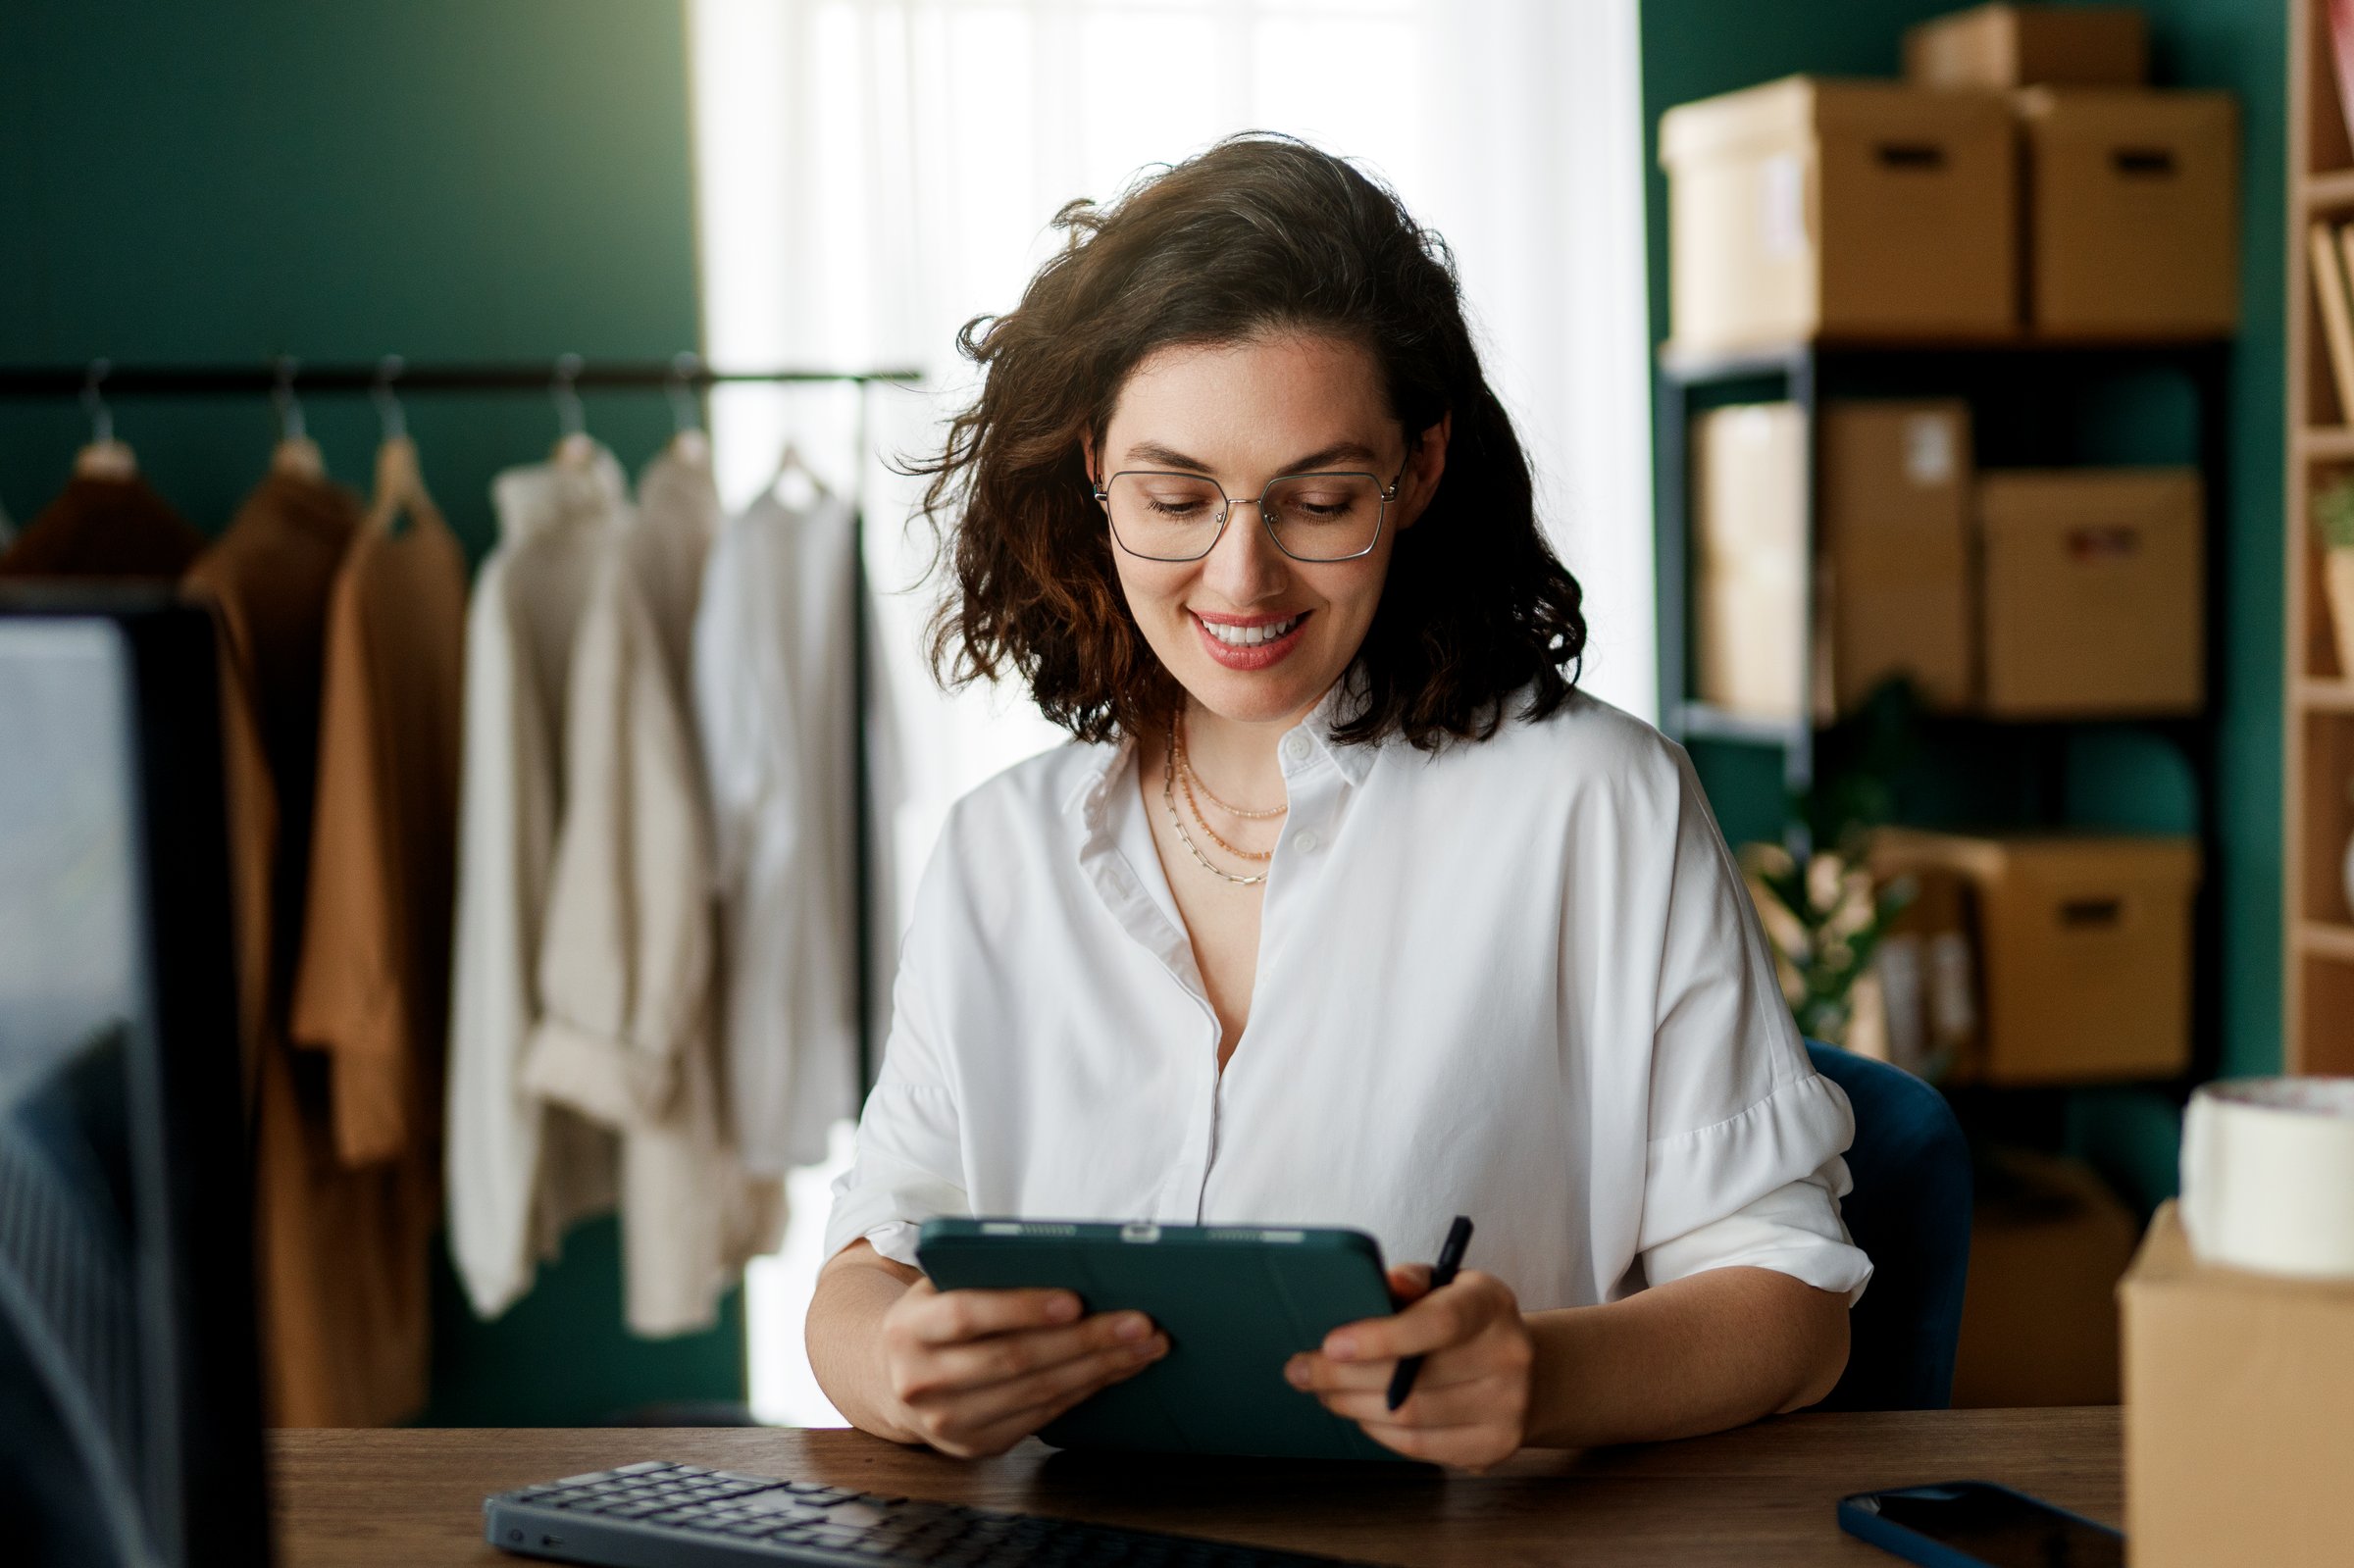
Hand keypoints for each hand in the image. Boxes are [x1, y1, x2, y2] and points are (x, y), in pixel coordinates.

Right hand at [875, 1280, 1168, 1457]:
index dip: (1021, 1308)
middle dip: (1084, 1341)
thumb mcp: (942, 1286)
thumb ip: (985, 1275)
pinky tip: (1115, 1370)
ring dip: (1099, 1369)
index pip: (966, 1315)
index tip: (1075, 1300)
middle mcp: (919, 1380)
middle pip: (1013, 1360)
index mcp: (909, 1326)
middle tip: (1139, 1323)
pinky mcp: (974, 1446)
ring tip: (1144, 1346)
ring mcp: (945, 1421)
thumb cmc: (935, 1316)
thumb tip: (1072, 1262)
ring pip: (1035, 1393)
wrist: (892, 1376)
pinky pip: (1040, 1417)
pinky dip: (1084, 1392)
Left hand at [1284, 1265, 1532, 1469]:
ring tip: (1323, 1391)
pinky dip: (1379, 1429)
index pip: (1438, 1323)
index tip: (1330, 1344)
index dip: (1381, 1337)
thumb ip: (1410, 1281)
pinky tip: (1359, 1412)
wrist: (1525, 1369)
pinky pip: (1420, 1446)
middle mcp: (1508, 1356)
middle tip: (1300, 1370)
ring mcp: (1507, 1407)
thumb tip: (1379, 1283)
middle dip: (1342, 1377)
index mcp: (1491, 1304)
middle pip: (1413, 1380)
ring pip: (1410, 1417)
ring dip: (1352, 1406)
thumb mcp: (1444, 1284)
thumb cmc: (1463, 1319)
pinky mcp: (1494, 1447)